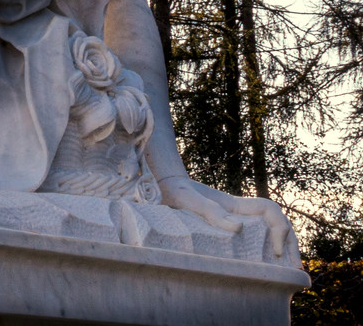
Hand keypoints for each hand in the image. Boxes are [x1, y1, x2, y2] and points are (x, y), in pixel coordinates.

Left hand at [158, 175, 293, 258]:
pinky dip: (266, 251)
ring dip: (283, 247)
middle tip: (294, 268)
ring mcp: (236, 219)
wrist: (164, 186)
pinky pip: (255, 238)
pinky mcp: (227, 228)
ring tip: (289, 271)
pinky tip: (268, 266)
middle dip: (290, 242)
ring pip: (269, 230)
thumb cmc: (176, 191)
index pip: (270, 211)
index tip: (275, 252)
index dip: (280, 229)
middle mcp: (240, 211)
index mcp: (236, 204)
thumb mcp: (190, 200)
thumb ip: (211, 212)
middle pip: (277, 222)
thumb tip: (238, 229)